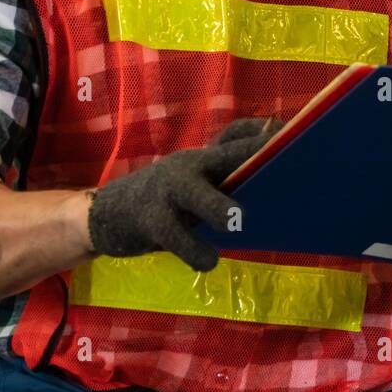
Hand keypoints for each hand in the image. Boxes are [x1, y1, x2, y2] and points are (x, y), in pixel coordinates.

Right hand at [86, 117, 279, 271]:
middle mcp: (189, 166)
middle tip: (280, 166)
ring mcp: (168, 190)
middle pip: (223, 155)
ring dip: (216, 207)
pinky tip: (208, 261)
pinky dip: (193, 251)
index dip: (262, 132)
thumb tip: (273, 188)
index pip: (235, 135)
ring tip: (236, 223)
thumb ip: (224, 183)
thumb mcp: (193, 185)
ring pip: (195, 195)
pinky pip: (174, 235)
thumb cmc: (163, 202)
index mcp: (203, 158)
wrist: (102, 215)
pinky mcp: (150, 219)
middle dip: (250, 156)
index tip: (289, 130)